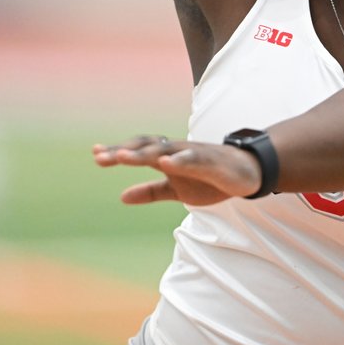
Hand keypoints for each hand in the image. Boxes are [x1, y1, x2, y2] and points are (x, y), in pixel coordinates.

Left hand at [92, 135, 262, 205]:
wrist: (248, 174)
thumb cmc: (210, 179)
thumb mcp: (177, 190)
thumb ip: (151, 191)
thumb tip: (122, 197)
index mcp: (168, 157)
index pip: (139, 151)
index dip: (118, 152)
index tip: (96, 155)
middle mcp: (178, 151)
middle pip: (147, 147)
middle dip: (124, 151)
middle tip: (101, 156)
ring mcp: (194, 155)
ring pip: (166, 150)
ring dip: (144, 153)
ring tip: (123, 157)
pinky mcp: (212, 163)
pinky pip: (193, 159)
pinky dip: (178, 160)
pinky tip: (165, 163)